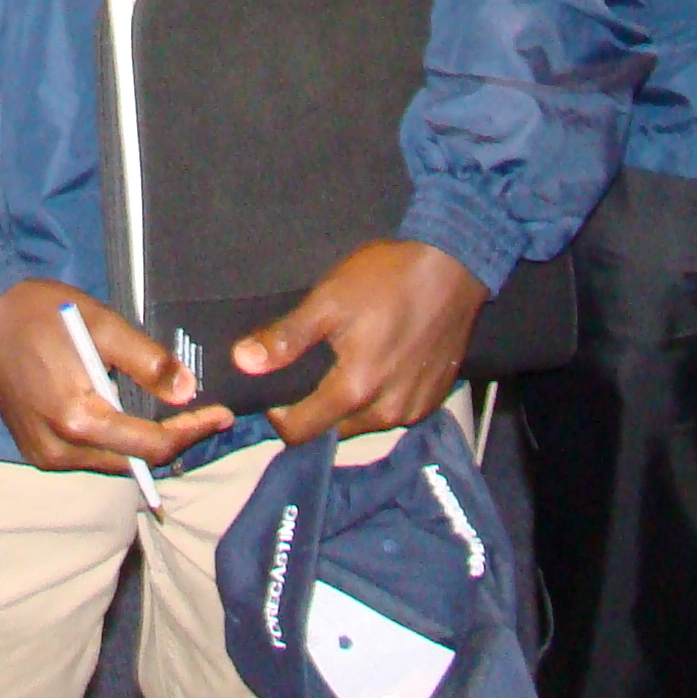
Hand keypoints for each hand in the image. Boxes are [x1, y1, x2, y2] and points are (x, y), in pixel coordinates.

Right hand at [0, 278, 231, 474]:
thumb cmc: (42, 312)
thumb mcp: (102, 324)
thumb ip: (146, 362)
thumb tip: (185, 392)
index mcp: (78, 418)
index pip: (150, 445)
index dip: (191, 432)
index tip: (221, 415)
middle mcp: (60, 449)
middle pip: (134, 461)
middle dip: (172, 440)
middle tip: (202, 414)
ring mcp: (44, 455)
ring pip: (111, 463)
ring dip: (143, 444)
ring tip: (171, 415)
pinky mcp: (35, 451)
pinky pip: (87, 457)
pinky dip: (114, 443)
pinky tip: (128, 418)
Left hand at [233, 240, 486, 444]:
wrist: (453, 266)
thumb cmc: (387, 278)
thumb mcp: (329, 301)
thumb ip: (286, 338)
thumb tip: (243, 363)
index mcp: (355, 390)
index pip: (301, 431)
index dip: (279, 416)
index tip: (275, 392)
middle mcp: (387, 413)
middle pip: (333, 431)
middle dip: (315, 411)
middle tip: (311, 371)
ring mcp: (414, 409)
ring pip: (364, 424)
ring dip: (348, 406)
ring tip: (345, 364)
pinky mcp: (434, 400)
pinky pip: (394, 413)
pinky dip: (379, 398)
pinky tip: (379, 365)